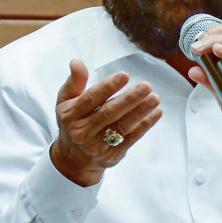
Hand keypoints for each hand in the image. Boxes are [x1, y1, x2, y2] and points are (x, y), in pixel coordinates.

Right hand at [49, 59, 161, 185]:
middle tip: (145, 86)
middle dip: (129, 99)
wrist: (73, 160)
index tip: (124, 76)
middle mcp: (82, 132)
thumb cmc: (72, 123)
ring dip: (141, 112)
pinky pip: (131, 138)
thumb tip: (77, 62)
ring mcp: (98, 145)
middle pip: (108, 113)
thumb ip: (74, 82)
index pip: (90, 99)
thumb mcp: (65, 102)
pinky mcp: (112, 154)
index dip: (108, 87)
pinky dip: (145, 125)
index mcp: (70, 115)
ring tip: (155, 98)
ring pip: (122, 126)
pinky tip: (155, 113)